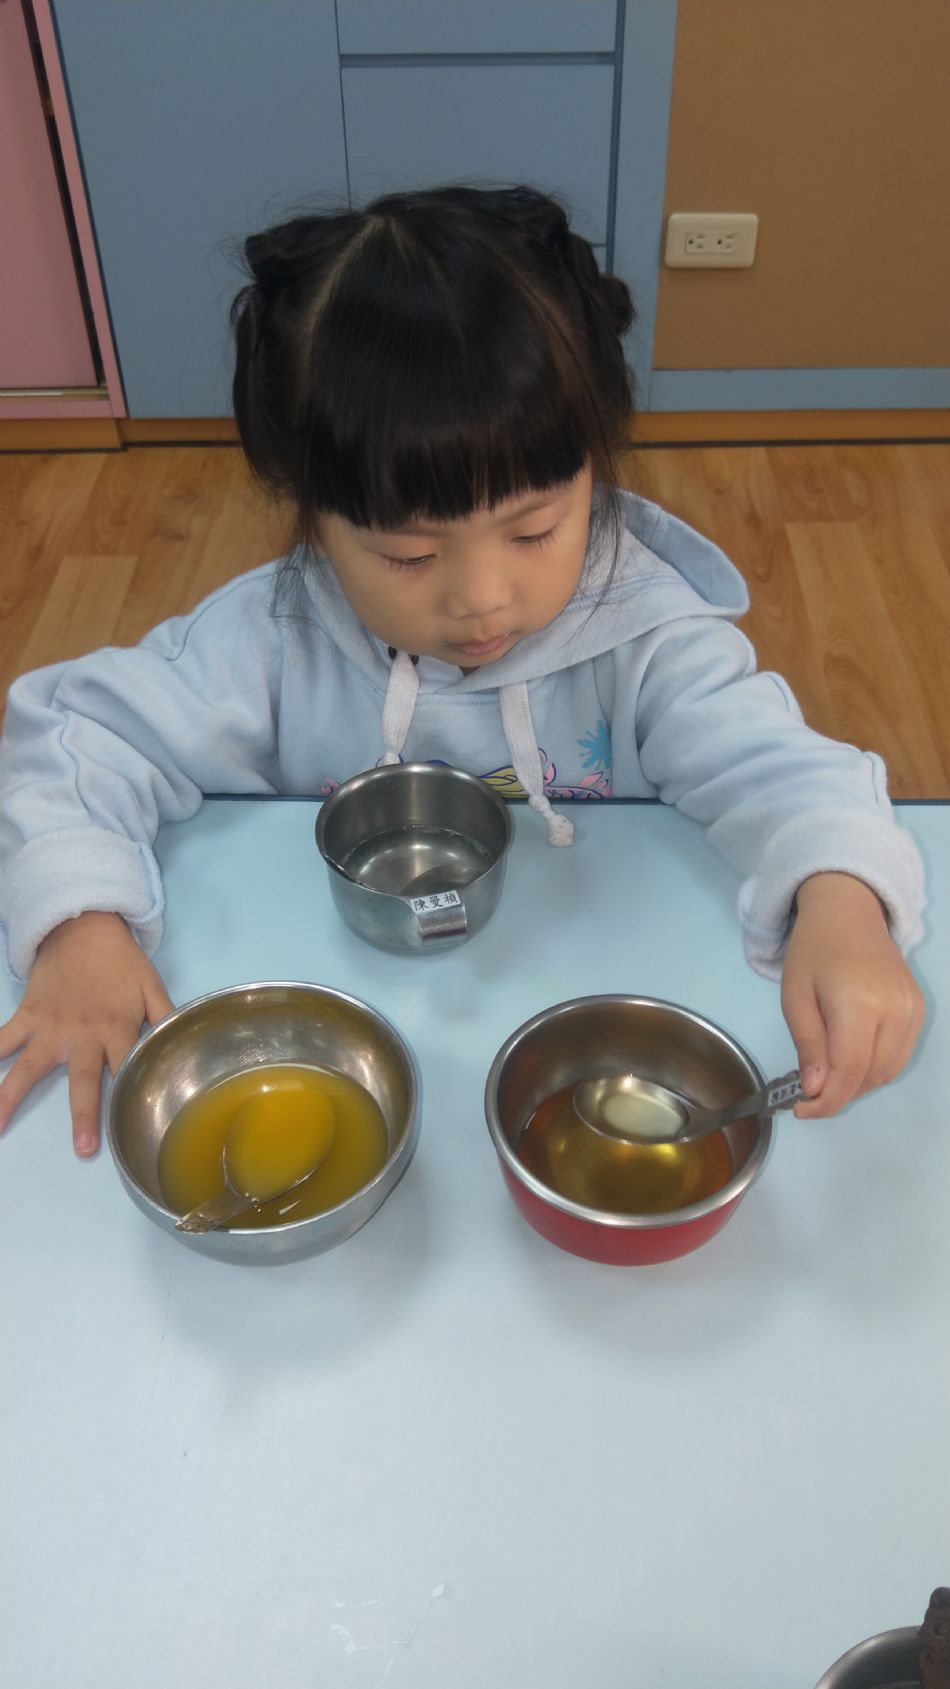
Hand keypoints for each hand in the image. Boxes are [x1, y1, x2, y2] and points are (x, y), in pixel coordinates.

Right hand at [0, 913, 173, 1155]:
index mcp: (117, 1030)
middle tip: (83, 1148)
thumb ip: (166, 1018)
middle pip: (83, 1079)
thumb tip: (186, 1045)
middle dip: (83, 1114)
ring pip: (29, 1067)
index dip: (130, 1097)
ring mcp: (50, 1027)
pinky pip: (2, 1039)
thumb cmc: (121, 962)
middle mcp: (83, 1035)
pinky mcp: (27, 1016)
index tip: (132, 1127)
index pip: (126, 1069)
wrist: (83, 927)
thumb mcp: (151, 987)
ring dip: (10, 1098)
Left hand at [781, 872, 924, 1117]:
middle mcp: (895, 1009)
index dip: (827, 1100)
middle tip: (808, 1092)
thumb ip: (808, 1045)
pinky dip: (875, 1067)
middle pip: (871, 1076)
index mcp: (859, 1003)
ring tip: (827, 1072)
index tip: (801, 1109)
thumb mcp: (795, 998)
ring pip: (888, 1072)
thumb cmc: (814, 951)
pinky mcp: (919, 1010)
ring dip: (857, 1083)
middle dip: (839, 1094)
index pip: (850, 1071)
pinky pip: (899, 1055)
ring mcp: (913, 1010)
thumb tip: (817, 1089)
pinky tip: (850, 1056)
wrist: (849, 912)